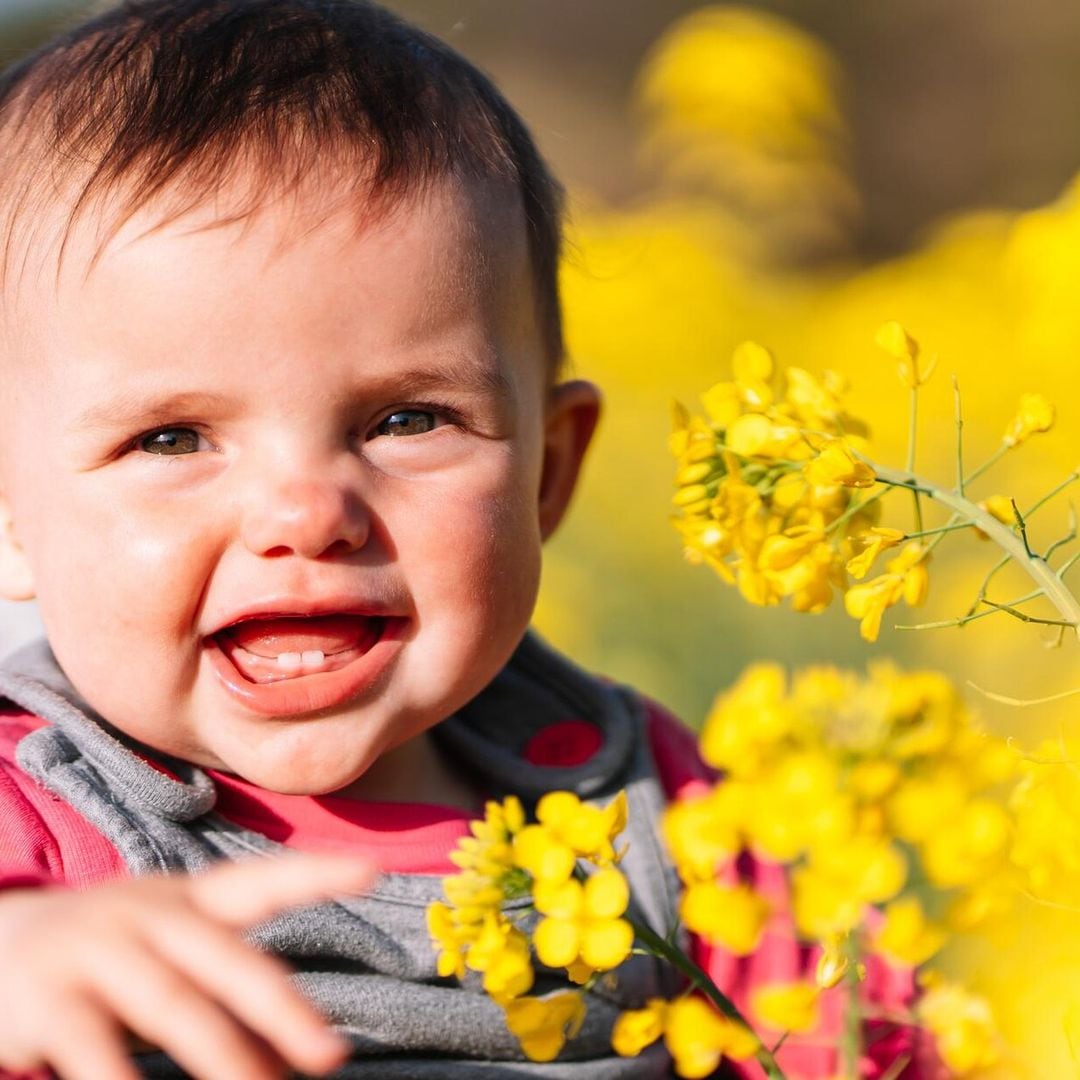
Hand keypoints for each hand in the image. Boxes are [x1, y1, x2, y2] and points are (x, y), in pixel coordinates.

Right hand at [0, 853, 376, 1079]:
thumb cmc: (110, 957)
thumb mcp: (171, 958)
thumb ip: (229, 996)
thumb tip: (293, 1055)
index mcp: (189, 900)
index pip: (263, 880)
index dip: (317, 873)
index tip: (374, 871)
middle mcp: (150, 914)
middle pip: (228, 959)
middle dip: (282, 1009)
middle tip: (331, 1055)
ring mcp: (99, 950)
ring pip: (175, 1006)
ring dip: (224, 1058)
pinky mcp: (50, 999)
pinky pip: (95, 1050)